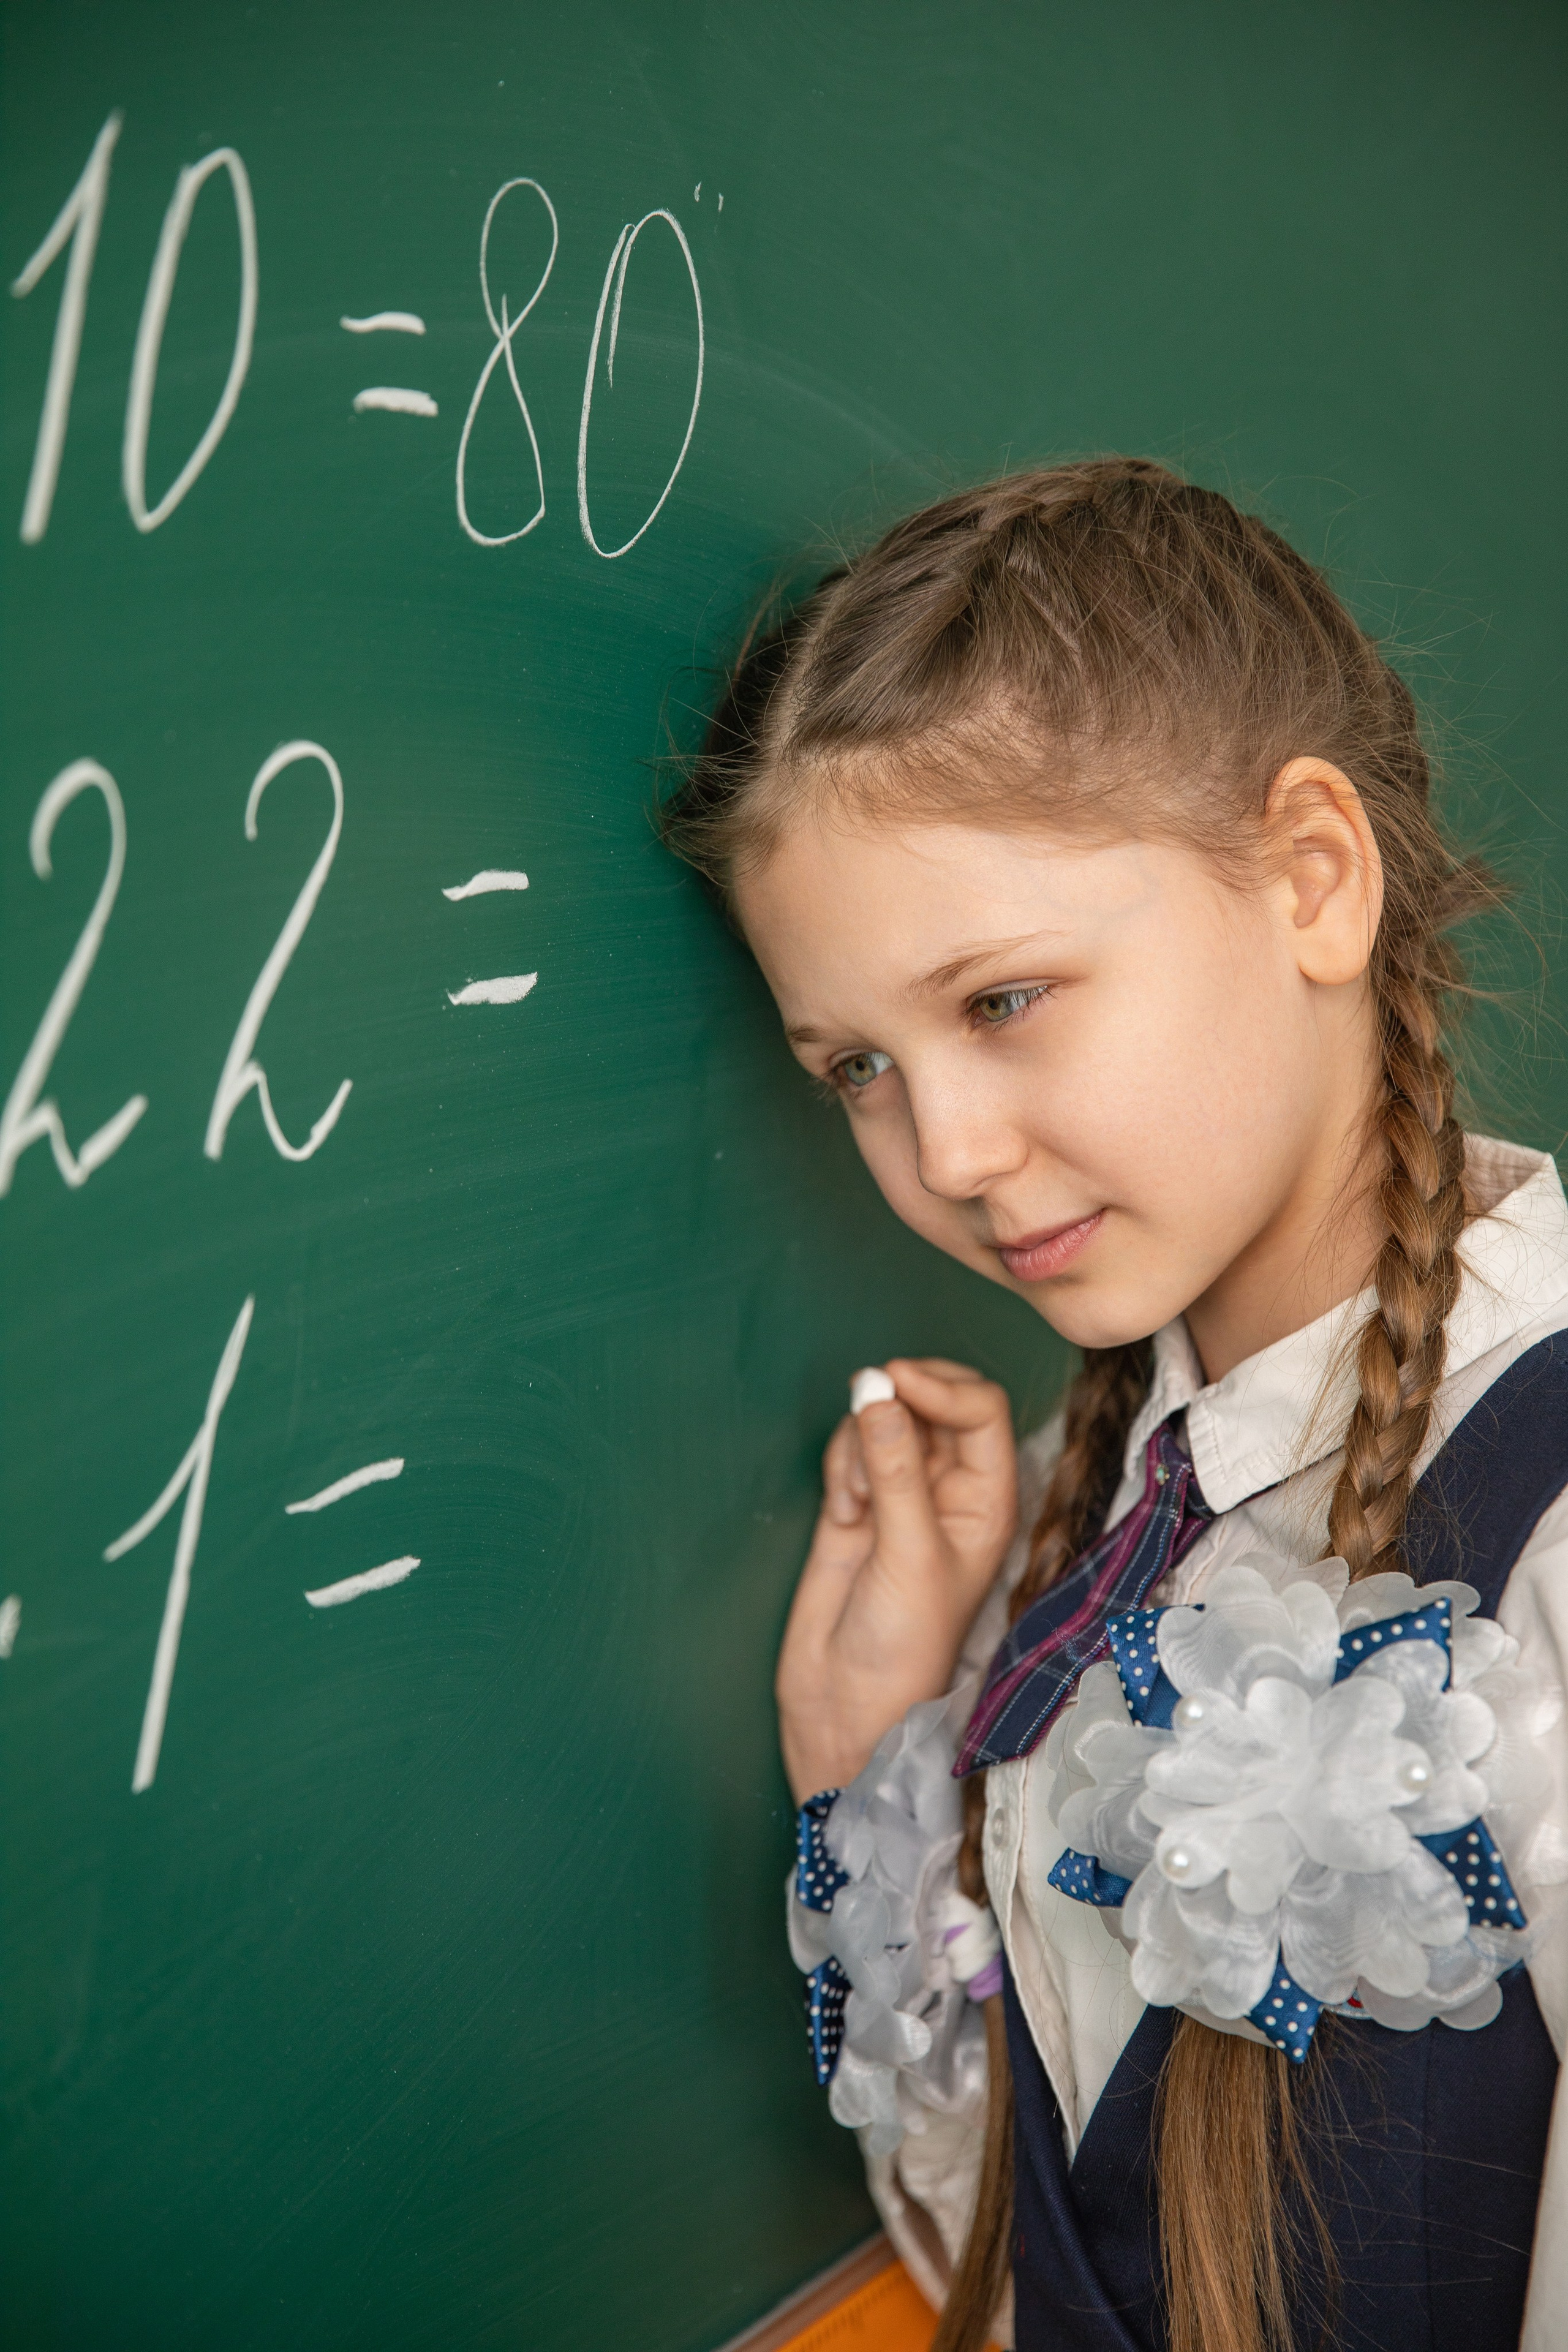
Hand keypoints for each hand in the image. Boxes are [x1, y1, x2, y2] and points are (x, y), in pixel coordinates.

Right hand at [776, 1358, 1018, 1802]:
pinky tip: (842, 1509)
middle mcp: (950, 1491)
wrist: (844, 1702)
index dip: (942, 1386)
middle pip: (933, 1403)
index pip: (981, 1410)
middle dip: (898, 1399)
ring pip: (885, 1419)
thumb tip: (877, 1391)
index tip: (896, 1380)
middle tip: (866, 1406)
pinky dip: (840, 1463)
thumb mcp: (910, 1554)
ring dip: (861, 1440)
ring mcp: (901, 1495)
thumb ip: (896, 1469)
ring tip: (856, 1498)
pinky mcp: (856, 1504)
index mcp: (989, 1501)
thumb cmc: (902, 1646)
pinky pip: (850, 1449)